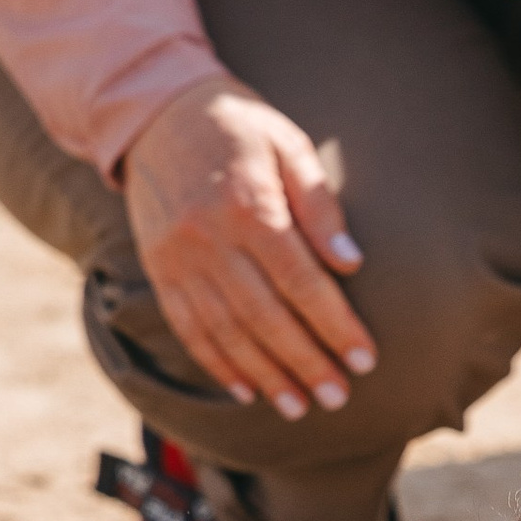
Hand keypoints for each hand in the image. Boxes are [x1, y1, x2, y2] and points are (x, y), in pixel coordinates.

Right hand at [121, 74, 377, 422]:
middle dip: (305, 362)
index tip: (366, 359)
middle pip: (265, 316)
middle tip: (339, 397)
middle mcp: (208, 238)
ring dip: (264, 375)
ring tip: (298, 406)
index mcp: (249, 206)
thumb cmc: (237, 127)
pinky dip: (215, 363)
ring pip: (225, 330)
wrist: (154, 113)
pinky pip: (187, 326)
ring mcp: (177, 257)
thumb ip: (320, 205)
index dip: (336, 325)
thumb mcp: (287, 145)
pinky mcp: (157, 268)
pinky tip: (244, 389)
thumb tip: (350, 265)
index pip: (301, 281)